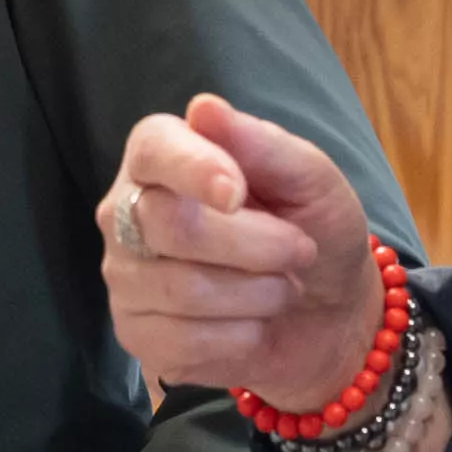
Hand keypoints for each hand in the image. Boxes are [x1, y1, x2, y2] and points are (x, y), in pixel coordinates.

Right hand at [100, 95, 381, 400]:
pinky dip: (241, 337)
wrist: (325, 314)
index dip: (193, 169)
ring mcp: (125, 277)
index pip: (153, 150)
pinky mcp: (135, 335)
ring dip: (257, 294)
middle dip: (255, 245)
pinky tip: (255, 325)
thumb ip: (263, 145)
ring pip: (181, 289)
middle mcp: (128, 213)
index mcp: (164, 158)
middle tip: (300, 251)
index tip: (236, 193)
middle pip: (168, 225)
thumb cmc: (312, 230)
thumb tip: (204, 108)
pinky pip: (182, 342)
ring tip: (283, 288)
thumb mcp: (312, 181)